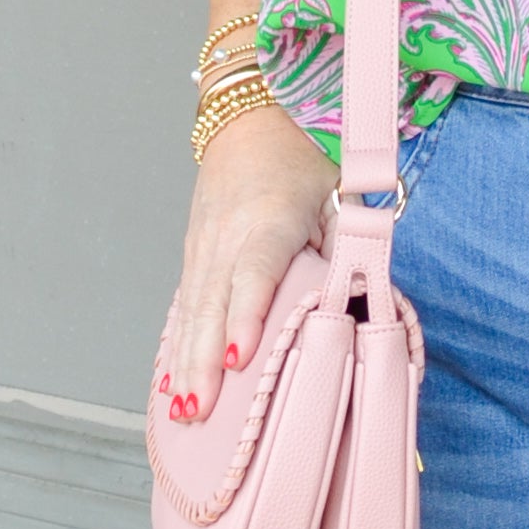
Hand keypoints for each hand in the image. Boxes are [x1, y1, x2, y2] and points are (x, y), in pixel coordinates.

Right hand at [160, 106, 335, 420]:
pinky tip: (171, 383)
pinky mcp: (193, 254)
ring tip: (185, 410)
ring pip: (191, 312)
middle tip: (201, 410)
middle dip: (203, 361)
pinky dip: (176, 346)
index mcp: (269, 221)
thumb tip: (357, 305)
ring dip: (185, 363)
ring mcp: (203, 246)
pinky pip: (184, 307)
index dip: (245, 318)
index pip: (254, 275)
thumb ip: (346, 250)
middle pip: (211, 305)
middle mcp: (227, 236)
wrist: (251, 118)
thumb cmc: (303, 160)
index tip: (238, 359)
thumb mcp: (337, 196)